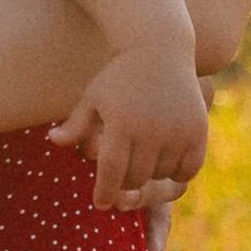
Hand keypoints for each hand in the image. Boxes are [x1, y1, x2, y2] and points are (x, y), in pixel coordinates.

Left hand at [49, 42, 209, 212]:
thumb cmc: (120, 74)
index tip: (100, 203)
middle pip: (137, 178)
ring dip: (152, 175)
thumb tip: (52, 141)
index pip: (112, 173)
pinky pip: (189, 169)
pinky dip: (178, 171)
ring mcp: (177, 131)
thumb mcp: (93, 96)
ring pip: (162, 175)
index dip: (105, 192)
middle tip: (121, 182)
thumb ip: (76, 124)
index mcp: (121, 124)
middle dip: (125, 184)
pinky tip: (167, 161)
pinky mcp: (198, 131)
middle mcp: (151, 130)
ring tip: (143, 163)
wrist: (159, 48)